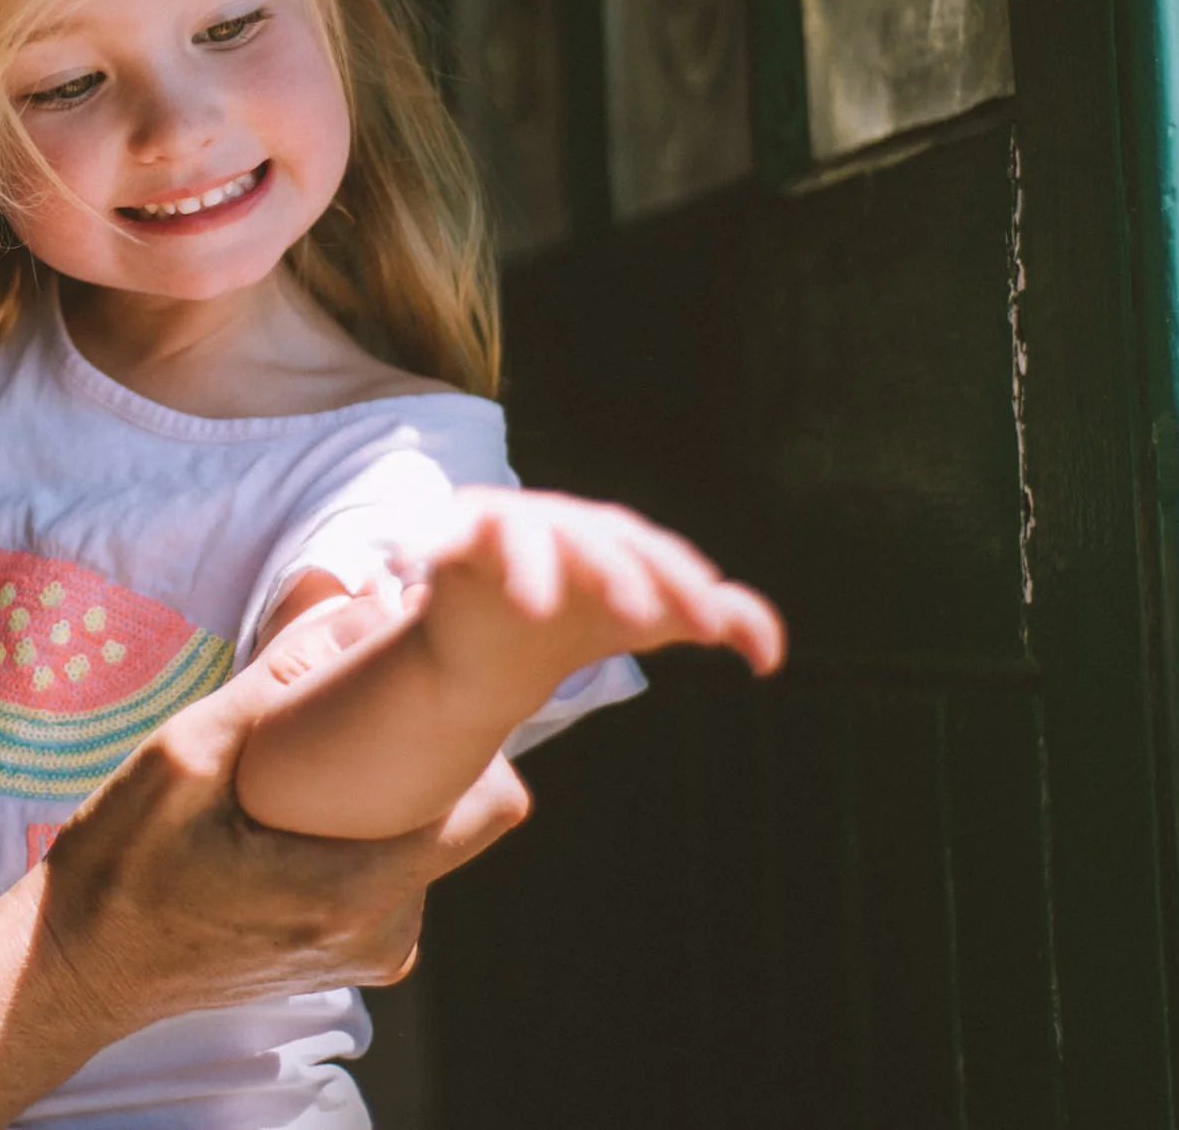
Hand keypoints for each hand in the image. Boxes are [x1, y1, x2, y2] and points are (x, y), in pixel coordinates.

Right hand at [29, 639, 530, 1034]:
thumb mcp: (186, 754)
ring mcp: (369, 952)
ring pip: (427, 840)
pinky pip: (393, 870)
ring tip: (318, 759)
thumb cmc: (121, 866)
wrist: (77, 968)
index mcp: (355, 893)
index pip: (492, 803)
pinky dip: (365, 827)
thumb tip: (358, 598)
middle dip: (426, 754)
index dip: (475, 734)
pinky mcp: (349, 953)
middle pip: (465, 817)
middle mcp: (382, 935)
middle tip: (356, 708)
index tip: (425, 688)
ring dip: (390, 791)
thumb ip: (280, 679)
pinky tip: (302, 805)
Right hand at [400, 486, 785, 684]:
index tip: (709, 630)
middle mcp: (562, 521)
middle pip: (594, 541)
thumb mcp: (653, 619)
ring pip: (522, 536)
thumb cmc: (587, 618)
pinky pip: (438, 534)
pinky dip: (422, 541)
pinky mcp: (452, 536)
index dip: (685, 586)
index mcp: (615, 537)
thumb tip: (773, 657)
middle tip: (639, 618)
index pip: (657, 555)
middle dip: (616, 575)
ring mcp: (505, 524)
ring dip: (531, 567)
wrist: (501, 640)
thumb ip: (720, 619)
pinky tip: (405, 561)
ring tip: (534, 607)